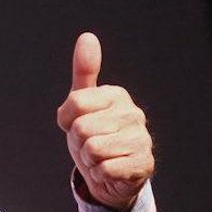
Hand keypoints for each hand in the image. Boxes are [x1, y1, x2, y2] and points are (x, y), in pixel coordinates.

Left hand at [56, 32, 153, 211]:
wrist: (109, 173)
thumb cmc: (94, 134)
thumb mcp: (82, 104)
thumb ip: (84, 72)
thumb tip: (88, 36)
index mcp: (116, 95)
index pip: (74, 103)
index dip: (67, 120)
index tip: (78, 123)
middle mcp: (133, 113)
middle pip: (81, 128)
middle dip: (78, 143)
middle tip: (90, 145)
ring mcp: (142, 139)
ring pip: (92, 150)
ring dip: (89, 160)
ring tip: (100, 157)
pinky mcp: (143, 164)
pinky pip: (105, 169)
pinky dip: (100, 174)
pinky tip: (110, 170)